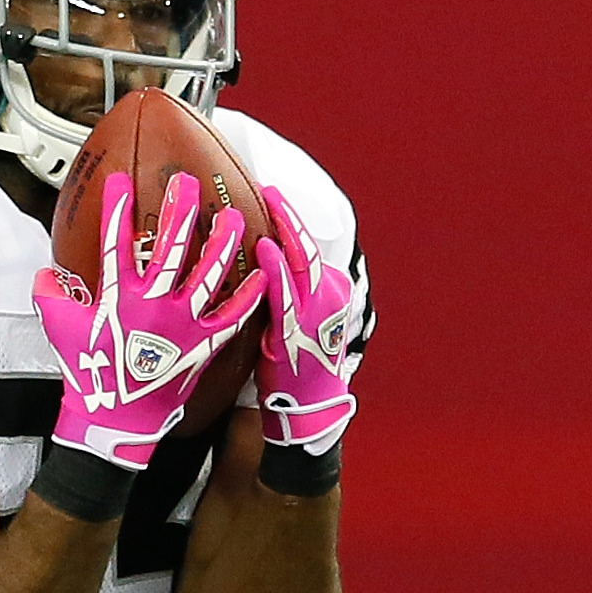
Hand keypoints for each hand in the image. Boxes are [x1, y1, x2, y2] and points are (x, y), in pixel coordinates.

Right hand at [33, 172, 263, 469]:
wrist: (118, 419)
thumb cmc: (89, 376)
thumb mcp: (59, 331)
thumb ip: (49, 297)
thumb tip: (45, 275)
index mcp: (118, 298)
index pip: (115, 243)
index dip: (116, 209)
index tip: (119, 181)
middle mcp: (153, 305)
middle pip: (169, 248)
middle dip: (179, 211)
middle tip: (186, 184)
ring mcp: (182, 323)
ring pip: (208, 274)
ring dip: (221, 242)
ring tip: (231, 217)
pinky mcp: (203, 343)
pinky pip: (233, 315)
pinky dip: (249, 295)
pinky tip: (261, 274)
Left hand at [255, 186, 356, 454]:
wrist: (309, 407)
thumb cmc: (296, 359)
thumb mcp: (299, 316)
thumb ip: (287, 288)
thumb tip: (262, 258)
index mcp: (329, 289)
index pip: (308, 245)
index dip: (290, 218)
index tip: (270, 191)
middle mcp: (326, 296)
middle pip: (308, 244)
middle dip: (290, 213)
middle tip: (270, 185)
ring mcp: (314, 314)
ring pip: (303, 262)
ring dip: (286, 229)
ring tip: (269, 200)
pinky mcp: (295, 334)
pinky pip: (285, 295)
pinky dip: (277, 270)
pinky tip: (265, 249)